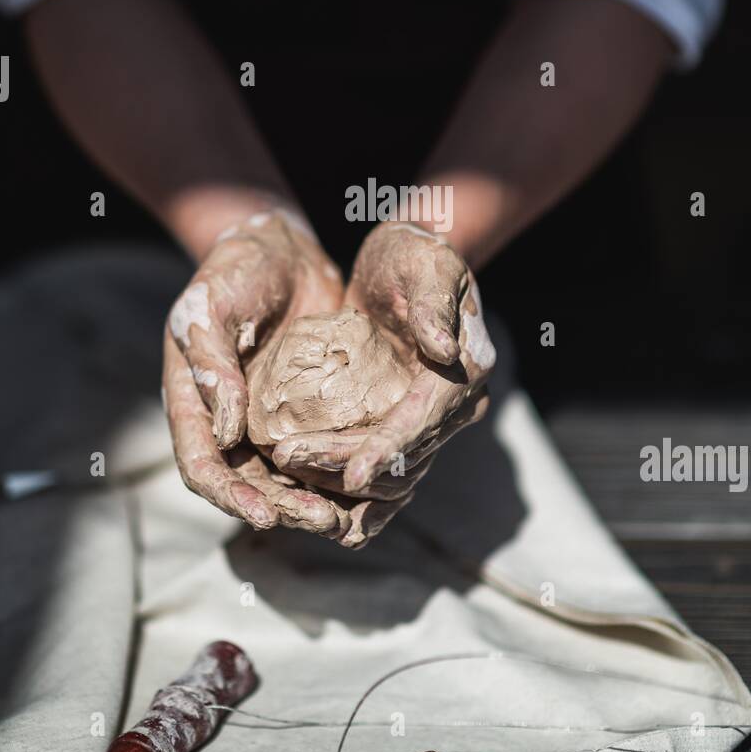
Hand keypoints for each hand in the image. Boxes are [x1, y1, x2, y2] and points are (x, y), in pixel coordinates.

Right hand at [164, 209, 346, 532]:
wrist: (280, 248)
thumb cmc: (234, 270)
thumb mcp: (209, 306)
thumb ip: (211, 364)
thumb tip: (223, 432)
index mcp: (193, 403)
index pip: (202, 465)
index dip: (229, 496)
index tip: (263, 516)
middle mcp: (227, 422)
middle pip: (248, 484)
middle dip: (283, 508)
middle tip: (323, 521)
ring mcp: (267, 419)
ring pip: (285, 478)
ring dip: (312, 501)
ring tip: (346, 518)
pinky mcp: (307, 410)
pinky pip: (320, 450)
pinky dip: (338, 473)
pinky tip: (369, 487)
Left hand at [271, 223, 492, 514]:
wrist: (404, 263)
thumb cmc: (414, 253)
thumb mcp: (425, 261)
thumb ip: (433, 301)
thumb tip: (445, 348)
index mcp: (465, 371)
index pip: (423, 420)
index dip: (388, 450)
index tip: (352, 476)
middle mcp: (454, 407)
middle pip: (402, 458)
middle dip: (344, 465)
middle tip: (287, 457)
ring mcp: (428, 421)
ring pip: (389, 477)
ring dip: (338, 482)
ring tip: (285, 468)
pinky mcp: (400, 424)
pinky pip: (378, 472)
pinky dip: (347, 493)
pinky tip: (307, 498)